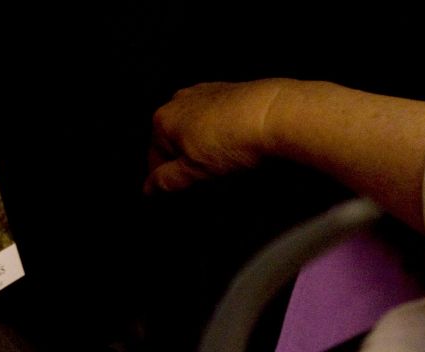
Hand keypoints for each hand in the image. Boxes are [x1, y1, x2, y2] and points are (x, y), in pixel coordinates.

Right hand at [144, 79, 292, 193]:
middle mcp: (179, 101)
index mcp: (163, 120)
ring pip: (194, 128)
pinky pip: (214, 117)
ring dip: (203, 146)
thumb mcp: (194, 171)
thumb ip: (167, 180)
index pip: (154, 158)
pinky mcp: (227, 90)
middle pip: (173, 141)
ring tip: (224, 160)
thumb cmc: (234, 138)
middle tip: (205, 176)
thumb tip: (150, 187)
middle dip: (185, 160)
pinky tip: (235, 142)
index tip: (177, 189)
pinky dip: (219, 131)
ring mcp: (203, 93)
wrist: (274, 113)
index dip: (164, 178)